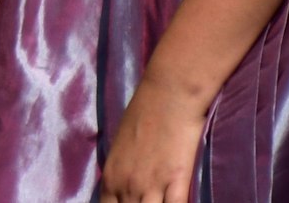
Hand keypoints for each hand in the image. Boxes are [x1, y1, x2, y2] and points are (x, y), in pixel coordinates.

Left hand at [99, 80, 207, 202]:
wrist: (168, 96)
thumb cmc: (142, 114)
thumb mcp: (119, 148)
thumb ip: (120, 172)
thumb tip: (122, 189)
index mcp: (111, 177)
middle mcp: (127, 186)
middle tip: (148, 200)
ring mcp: (151, 186)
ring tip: (159, 199)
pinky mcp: (177, 181)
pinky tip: (176, 200)